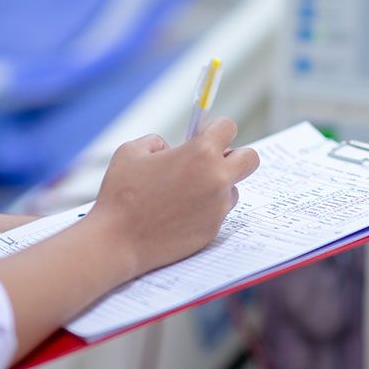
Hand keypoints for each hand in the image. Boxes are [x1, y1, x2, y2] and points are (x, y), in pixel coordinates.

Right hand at [83, 118, 260, 278]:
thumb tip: (171, 149)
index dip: (215, 129)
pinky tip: (179, 214)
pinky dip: (205, 210)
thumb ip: (158, 142)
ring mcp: (218, 208)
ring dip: (217, 187)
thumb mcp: (132, 151)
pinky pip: (218, 213)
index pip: (228, 127)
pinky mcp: (213, 230)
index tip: (206, 135)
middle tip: (212, 161)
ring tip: (185, 193)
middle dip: (235, 156)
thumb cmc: (120, 195)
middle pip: (250, 159)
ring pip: (233, 189)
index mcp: (200, 153)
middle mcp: (217, 179)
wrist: (117, 241)